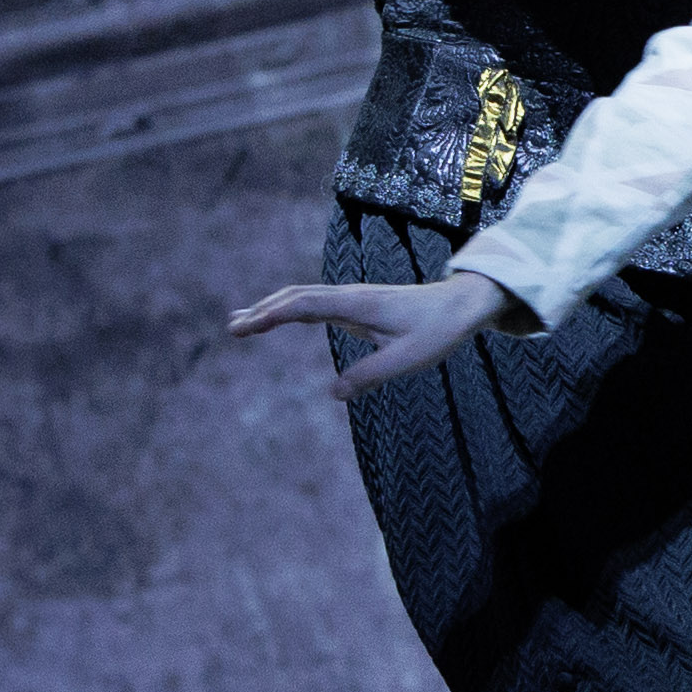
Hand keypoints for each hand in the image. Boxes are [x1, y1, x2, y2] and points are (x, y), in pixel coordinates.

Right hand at [228, 270, 518, 400]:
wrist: (460, 305)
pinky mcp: (357, 305)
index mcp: (357, 304)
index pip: (303, 305)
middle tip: (232, 328)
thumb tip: (334, 395)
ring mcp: (352, 298)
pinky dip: (291, 309)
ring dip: (272, 307)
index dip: (271, 315)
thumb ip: (370, 376)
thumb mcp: (407, 359)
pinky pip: (316, 303)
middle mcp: (349, 296)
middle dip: (262, 311)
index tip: (244, 327)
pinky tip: (280, 318)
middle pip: (295, 297)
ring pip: (303, 297)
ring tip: (242, 321)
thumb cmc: (437, 330)